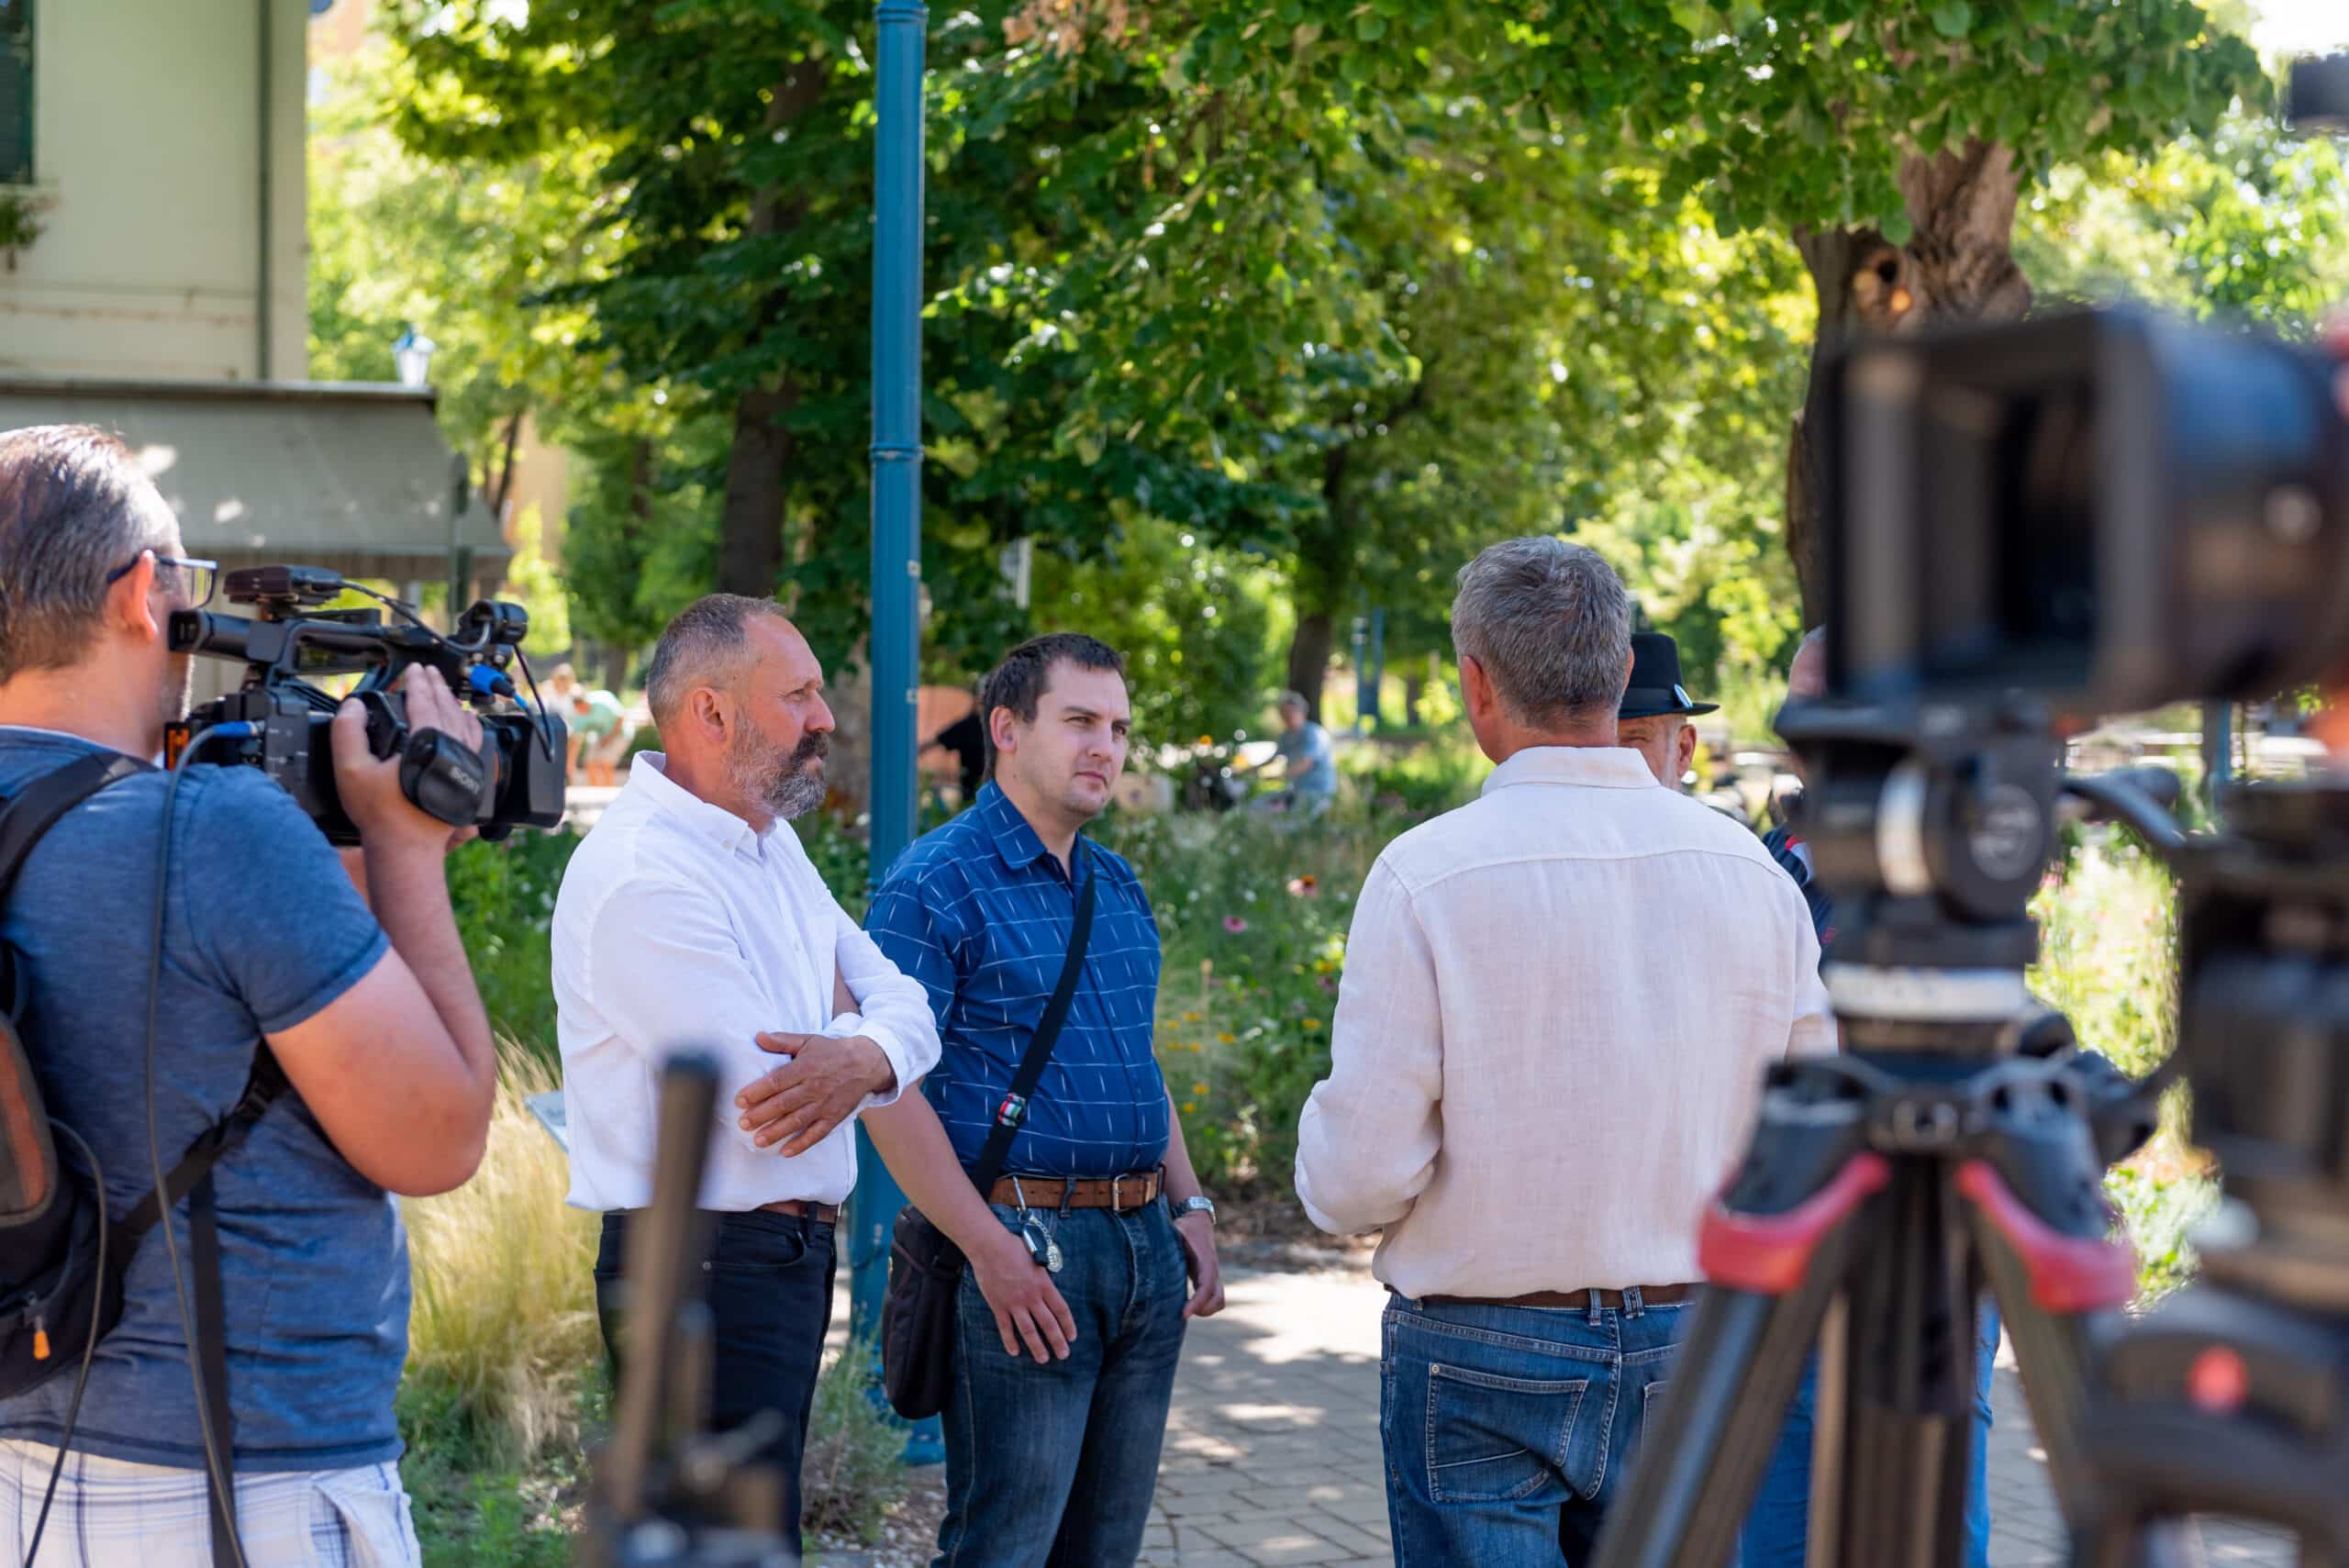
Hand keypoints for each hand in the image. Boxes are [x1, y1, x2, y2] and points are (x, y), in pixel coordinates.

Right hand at [332, 664, 485, 852]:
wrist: (408, 846)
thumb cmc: (382, 813)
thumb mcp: (351, 769)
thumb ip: (347, 732)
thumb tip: (353, 705)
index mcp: (428, 741)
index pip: (424, 700)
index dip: (417, 681)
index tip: (413, 669)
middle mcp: (453, 748)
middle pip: (448, 707)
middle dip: (437, 686)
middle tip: (430, 672)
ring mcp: (466, 763)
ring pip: (465, 722)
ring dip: (453, 703)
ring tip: (445, 692)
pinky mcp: (471, 778)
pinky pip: (476, 742)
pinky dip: (470, 725)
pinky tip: (466, 722)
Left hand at [735, 1032, 894, 1156]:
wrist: (867, 1063)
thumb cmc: (832, 1052)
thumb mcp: (808, 1040)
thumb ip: (782, 1040)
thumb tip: (758, 1037)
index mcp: (805, 1067)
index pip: (777, 1081)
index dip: (757, 1091)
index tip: (739, 1100)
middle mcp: (814, 1087)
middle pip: (783, 1103)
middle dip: (761, 1115)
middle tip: (743, 1123)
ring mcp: (825, 1104)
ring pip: (797, 1121)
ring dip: (776, 1132)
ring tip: (758, 1140)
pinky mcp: (834, 1117)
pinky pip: (817, 1133)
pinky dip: (802, 1144)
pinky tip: (786, 1152)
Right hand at [967, 1225, 1077, 1362]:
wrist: (990, 1247)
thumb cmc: (1014, 1248)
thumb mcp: (1037, 1260)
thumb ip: (1043, 1276)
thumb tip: (1048, 1285)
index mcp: (1044, 1284)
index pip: (1061, 1310)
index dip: (1068, 1325)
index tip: (1072, 1337)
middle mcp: (1031, 1297)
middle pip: (1048, 1324)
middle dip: (1057, 1341)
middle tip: (1064, 1355)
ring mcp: (1014, 1303)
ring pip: (1028, 1330)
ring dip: (1037, 1347)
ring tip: (1043, 1359)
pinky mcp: (998, 1306)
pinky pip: (1005, 1327)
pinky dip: (1010, 1341)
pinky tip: (1015, 1352)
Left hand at [1174, 1210, 1225, 1319]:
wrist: (1198, 1220)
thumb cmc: (1185, 1226)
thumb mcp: (1176, 1230)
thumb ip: (1166, 1240)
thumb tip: (1148, 1249)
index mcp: (1205, 1260)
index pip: (1207, 1286)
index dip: (1198, 1302)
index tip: (1184, 1313)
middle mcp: (1211, 1270)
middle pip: (1218, 1299)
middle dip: (1204, 1310)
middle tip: (1183, 1313)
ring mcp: (1211, 1275)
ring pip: (1218, 1300)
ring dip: (1205, 1310)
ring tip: (1184, 1311)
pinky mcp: (1206, 1278)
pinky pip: (1211, 1297)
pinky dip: (1203, 1306)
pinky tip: (1185, 1305)